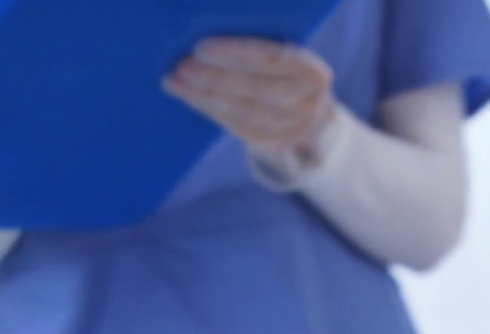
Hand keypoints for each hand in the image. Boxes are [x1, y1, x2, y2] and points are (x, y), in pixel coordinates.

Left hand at [162, 38, 336, 155]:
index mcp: (313, 72)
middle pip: (256, 89)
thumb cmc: (282, 67)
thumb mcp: (281, 51)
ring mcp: (293, 128)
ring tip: (176, 82)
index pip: (273, 59)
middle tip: (182, 66)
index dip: (236, 54)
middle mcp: (309, 103)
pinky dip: (210, 110)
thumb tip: (209, 33)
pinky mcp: (274, 143)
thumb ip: (256, 46)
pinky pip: (237, 126)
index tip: (201, 47)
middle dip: (214, 78)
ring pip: (243, 111)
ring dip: (204, 96)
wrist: (305, 104)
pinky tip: (189, 97)